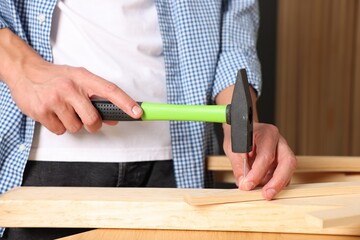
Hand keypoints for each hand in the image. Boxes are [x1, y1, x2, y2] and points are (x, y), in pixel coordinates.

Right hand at [0, 28, 141, 133]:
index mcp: (83, 78)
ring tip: (65, 110)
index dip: (126, 103)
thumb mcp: (79, 80)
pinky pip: (60, 130)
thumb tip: (115, 118)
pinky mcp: (41, 111)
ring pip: (76, 127)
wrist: (26, 72)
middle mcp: (70, 88)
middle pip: (93, 119)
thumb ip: (97, 97)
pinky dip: (59, 126)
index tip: (138, 112)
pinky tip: (54, 113)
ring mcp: (55, 100)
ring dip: (73, 124)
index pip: (110, 90)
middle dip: (93, 125)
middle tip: (87, 118)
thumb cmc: (57, 77)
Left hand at [222, 122, 296, 199]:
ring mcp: (283, 152)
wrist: (241, 130)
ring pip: (288, 171)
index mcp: (267, 134)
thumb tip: (243, 184)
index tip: (247, 185)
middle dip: (278, 181)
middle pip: (288, 163)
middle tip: (267, 195)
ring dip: (276, 184)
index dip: (258, 173)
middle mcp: (279, 142)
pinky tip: (262, 188)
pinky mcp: (282, 162)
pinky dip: (273, 183)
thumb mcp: (232, 148)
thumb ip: (238, 166)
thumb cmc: (238, 136)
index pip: (266, 155)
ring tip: (261, 193)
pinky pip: (283, 175)